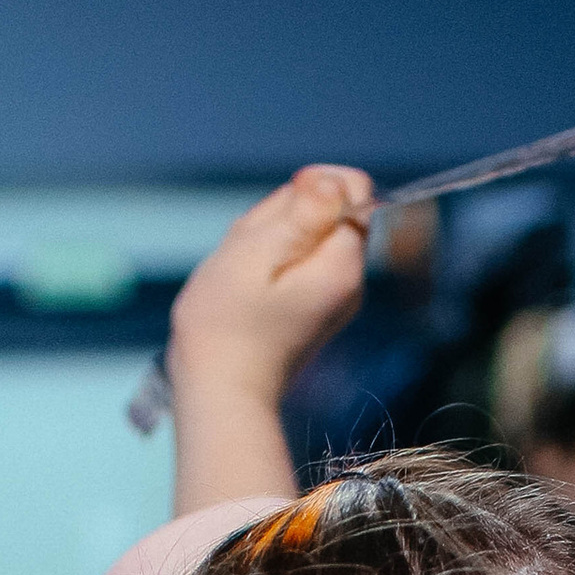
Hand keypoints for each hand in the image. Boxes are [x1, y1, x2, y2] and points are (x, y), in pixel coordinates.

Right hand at [167, 164, 375, 407]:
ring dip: (274, 240)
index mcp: (343, 264)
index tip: (277, 218)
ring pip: (311, 237)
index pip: (353, 190)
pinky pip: (300, 264)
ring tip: (247, 273)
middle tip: (253, 252)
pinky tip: (250, 288)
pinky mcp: (317, 309)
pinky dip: (273, 264)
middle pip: (331, 213)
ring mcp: (336, 298)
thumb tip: (336, 182)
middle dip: (287, 217)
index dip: (314, 187)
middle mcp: (351, 281)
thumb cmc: (226, 323)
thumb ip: (300, 213)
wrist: (220, 392)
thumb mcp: (256, 252)